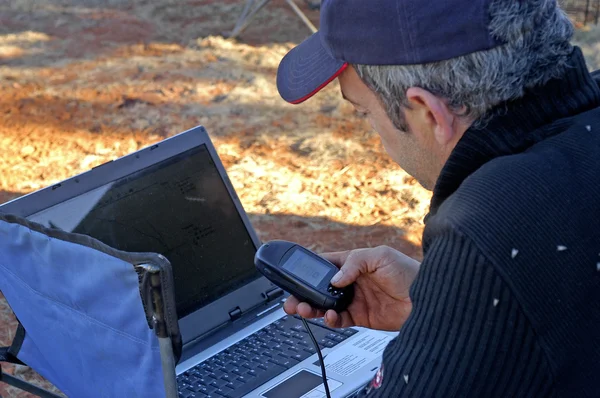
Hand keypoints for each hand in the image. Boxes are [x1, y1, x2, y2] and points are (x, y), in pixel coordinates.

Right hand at [283, 245, 419, 330]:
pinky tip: (329, 316)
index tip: (295, 276)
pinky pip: (339, 320)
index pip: (325, 264)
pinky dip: (330, 320)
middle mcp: (352, 282)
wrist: (430, 300)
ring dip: (312, 307)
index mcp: (353, 263)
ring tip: (304, 309)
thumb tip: (335, 278)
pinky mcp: (361, 318)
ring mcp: (355, 300)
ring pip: (325, 305)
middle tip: (292, 300)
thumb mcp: (381, 256)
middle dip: (303, 293)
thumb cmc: (410, 272)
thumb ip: (354, 262)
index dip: (309, 270)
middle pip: (320, 288)